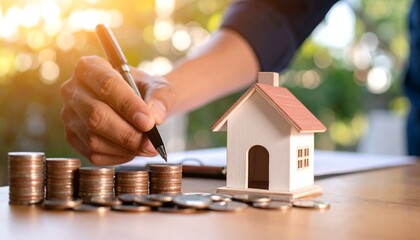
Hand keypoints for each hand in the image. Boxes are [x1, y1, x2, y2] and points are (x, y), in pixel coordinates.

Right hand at [60, 56, 174, 164]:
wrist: (140, 104)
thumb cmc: (147, 91)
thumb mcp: (160, 87)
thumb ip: (161, 98)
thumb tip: (155, 117)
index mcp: (91, 67)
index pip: (107, 85)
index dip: (128, 106)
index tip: (149, 122)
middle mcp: (73, 89)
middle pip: (95, 116)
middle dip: (127, 134)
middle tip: (151, 144)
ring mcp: (69, 115)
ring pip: (93, 139)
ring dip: (124, 148)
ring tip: (146, 148)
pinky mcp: (72, 137)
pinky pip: (93, 154)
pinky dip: (117, 157)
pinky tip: (133, 151)